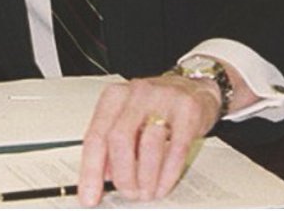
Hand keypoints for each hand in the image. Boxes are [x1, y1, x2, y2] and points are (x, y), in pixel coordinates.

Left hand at [76, 71, 228, 204]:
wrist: (194, 87)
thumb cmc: (156, 106)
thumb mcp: (128, 119)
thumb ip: (112, 144)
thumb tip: (103, 176)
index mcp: (115, 96)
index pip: (96, 135)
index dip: (91, 170)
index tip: (90, 196)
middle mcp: (136, 93)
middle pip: (119, 138)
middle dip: (123, 175)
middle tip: (128, 193)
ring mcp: (163, 99)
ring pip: (148, 144)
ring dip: (146, 178)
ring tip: (146, 192)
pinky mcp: (188, 111)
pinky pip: (176, 149)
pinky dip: (167, 174)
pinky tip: (163, 185)